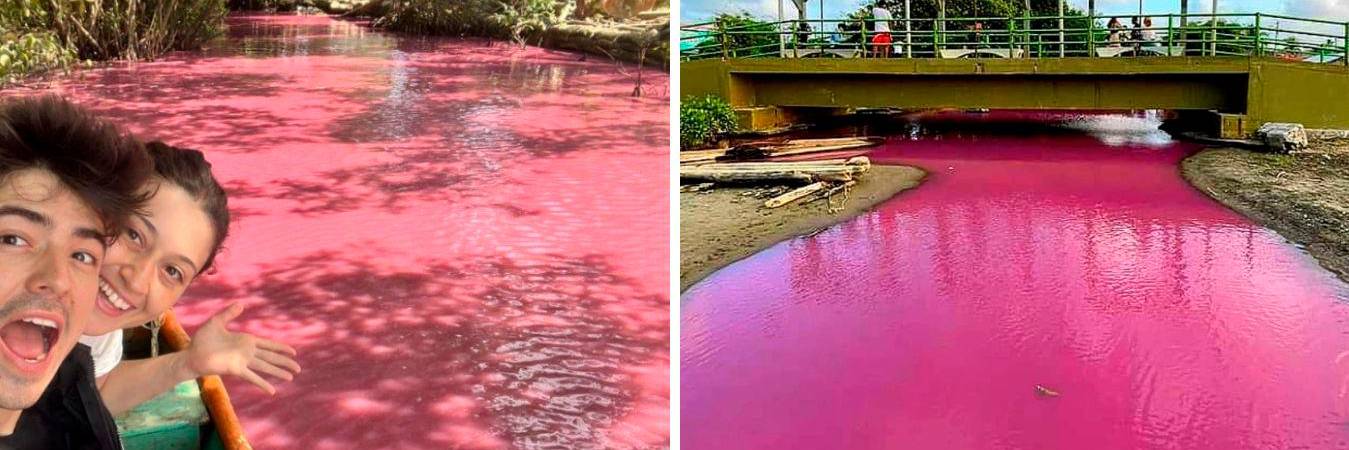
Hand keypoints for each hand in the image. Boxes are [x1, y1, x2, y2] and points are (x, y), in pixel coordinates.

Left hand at [182, 303, 300, 394]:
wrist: (191, 355)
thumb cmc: (202, 340)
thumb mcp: (216, 322)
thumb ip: (229, 313)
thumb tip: (241, 303)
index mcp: (246, 341)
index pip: (268, 345)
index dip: (281, 348)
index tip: (293, 352)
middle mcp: (247, 352)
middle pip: (271, 357)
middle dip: (284, 362)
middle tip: (298, 368)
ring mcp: (243, 361)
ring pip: (266, 367)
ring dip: (278, 372)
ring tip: (291, 377)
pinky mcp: (236, 369)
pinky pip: (252, 377)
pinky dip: (262, 383)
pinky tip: (272, 390)